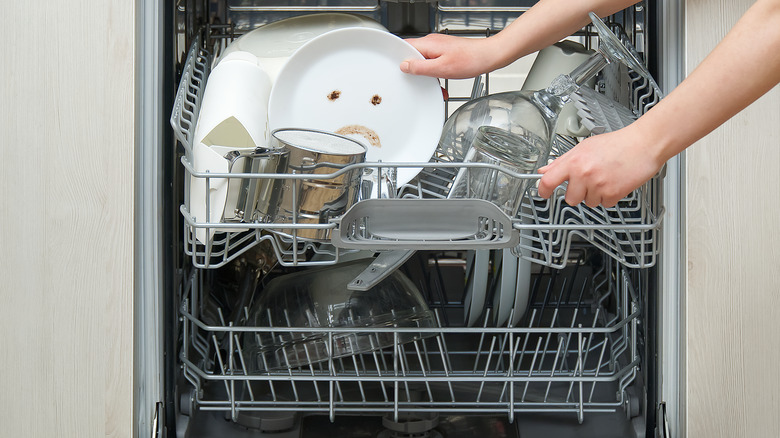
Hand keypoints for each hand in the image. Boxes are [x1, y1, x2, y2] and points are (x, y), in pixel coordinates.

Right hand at [400, 34, 498, 78]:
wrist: (488, 56)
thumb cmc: (470, 60)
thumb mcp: (441, 68)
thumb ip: (420, 67)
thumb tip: (404, 66)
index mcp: (428, 44)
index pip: (404, 47)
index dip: (398, 59)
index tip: (399, 70)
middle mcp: (431, 42)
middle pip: (413, 55)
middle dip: (414, 70)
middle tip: (419, 80)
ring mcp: (438, 46)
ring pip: (424, 61)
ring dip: (427, 74)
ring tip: (435, 82)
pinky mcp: (445, 51)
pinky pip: (433, 62)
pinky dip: (435, 73)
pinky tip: (442, 81)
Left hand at [537, 127, 663, 207]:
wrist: (644, 144)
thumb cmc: (617, 143)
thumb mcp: (584, 147)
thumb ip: (562, 161)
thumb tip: (544, 170)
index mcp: (574, 161)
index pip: (548, 180)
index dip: (542, 190)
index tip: (543, 193)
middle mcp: (584, 174)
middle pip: (570, 198)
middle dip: (577, 193)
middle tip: (588, 180)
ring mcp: (598, 185)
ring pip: (588, 202)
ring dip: (594, 194)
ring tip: (604, 177)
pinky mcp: (613, 194)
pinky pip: (604, 204)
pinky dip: (609, 197)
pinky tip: (614, 182)